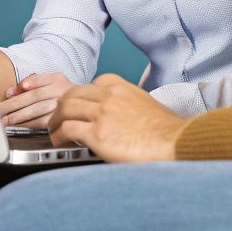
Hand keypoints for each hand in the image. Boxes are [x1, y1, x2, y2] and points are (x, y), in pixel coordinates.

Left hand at [0, 72, 74, 127]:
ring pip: (38, 110)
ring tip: (5, 120)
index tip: (8, 93)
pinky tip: (19, 125)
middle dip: (14, 104)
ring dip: (19, 116)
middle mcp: (63, 91)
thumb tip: (10, 92)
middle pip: (34, 96)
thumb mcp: (50, 82)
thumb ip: (31, 83)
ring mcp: (64, 107)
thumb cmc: (63, 94)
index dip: (23, 86)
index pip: (38, 80)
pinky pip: (43, 123)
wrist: (87, 107)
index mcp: (58, 79)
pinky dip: (29, 124)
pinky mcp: (64, 122)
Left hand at [48, 73, 184, 162]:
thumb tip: (119, 115)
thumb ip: (127, 104)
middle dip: (60, 107)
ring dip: (55, 122)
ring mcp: (102, 114)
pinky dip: (58, 136)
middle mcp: (108, 96)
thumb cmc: (167, 131)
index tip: (75, 108)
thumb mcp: (146, 104)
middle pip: (71, 95)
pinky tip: (60, 143)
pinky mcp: (98, 134)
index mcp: (120, 86)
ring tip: (54, 132)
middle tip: (57, 119)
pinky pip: (67, 130)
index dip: (78, 98)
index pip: (89, 86)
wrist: (177, 144)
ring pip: (64, 110)